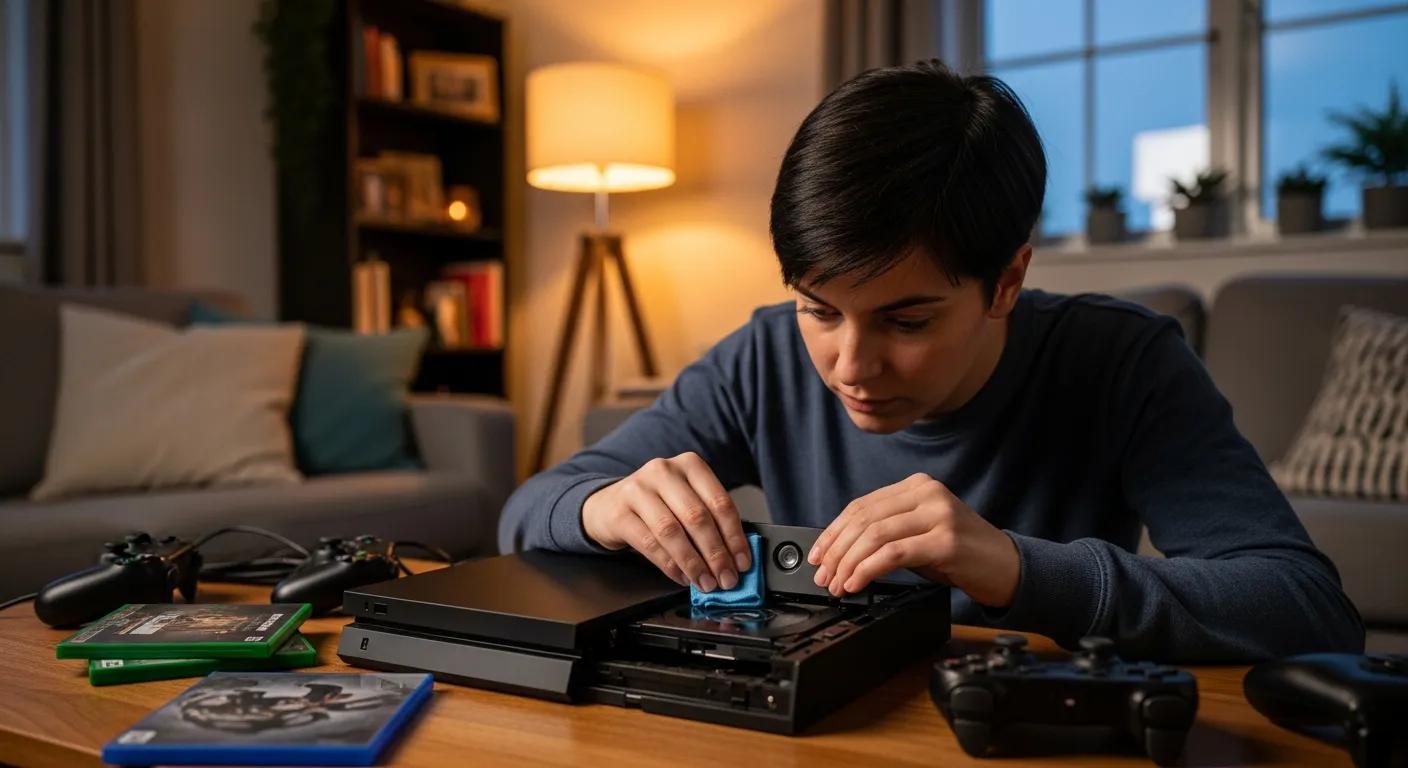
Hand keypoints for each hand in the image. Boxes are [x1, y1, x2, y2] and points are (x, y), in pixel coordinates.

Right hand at [581, 452, 751, 591]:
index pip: (720, 502)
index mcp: (689, 465)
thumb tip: (735, 558)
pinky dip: (670, 565)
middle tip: (726, 578)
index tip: (742, 562)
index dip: (735, 536)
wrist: (608, 504)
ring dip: (693, 563)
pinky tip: (682, 577)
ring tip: (705, 582)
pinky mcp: (619, 512)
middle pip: (697, 517)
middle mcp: (663, 471)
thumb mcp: (685, 501)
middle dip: (716, 554)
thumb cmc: (656, 505)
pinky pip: (649, 544)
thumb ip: (710, 522)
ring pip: (672, 531)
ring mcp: (638, 489)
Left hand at [807, 473, 1019, 607]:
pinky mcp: (946, 541)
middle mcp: (928, 493)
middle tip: (823, 575)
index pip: (861, 505)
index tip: (818, 554)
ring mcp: (939, 514)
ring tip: (837, 584)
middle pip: (864, 519)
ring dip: (848, 564)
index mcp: (918, 486)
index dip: (834, 531)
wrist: (1009, 568)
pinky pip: (893, 553)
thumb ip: (887, 532)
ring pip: (875, 535)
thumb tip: (840, 551)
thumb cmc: (962, 555)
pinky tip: (857, 583)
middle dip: (837, 551)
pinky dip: (868, 570)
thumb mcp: (920, 534)